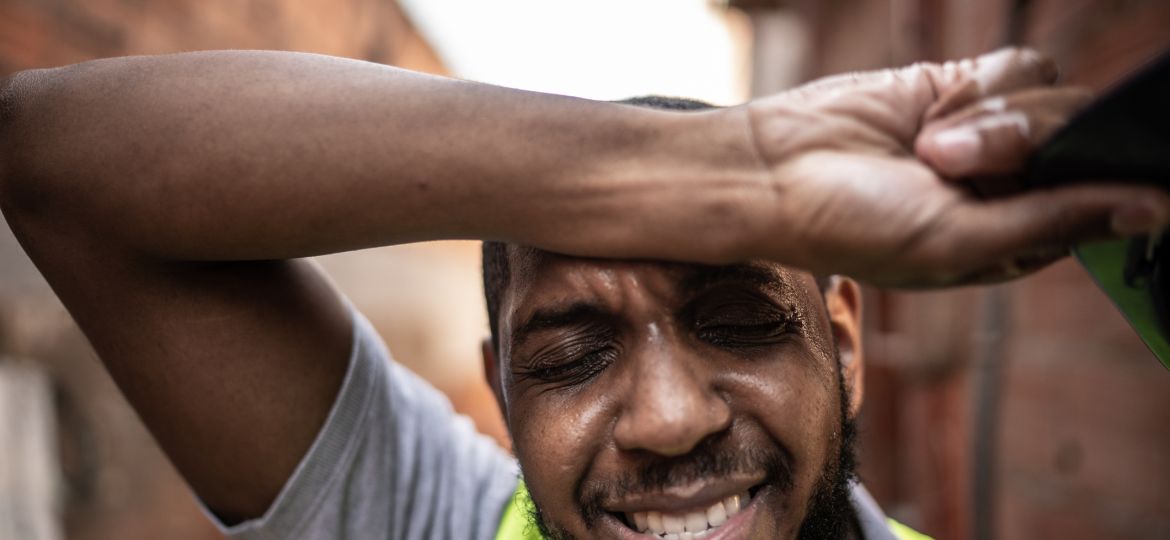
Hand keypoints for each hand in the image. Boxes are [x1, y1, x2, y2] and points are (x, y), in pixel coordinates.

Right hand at [738, 48, 1169, 286]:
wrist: (776, 171)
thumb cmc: (855, 227)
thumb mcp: (960, 240)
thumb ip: (1055, 220)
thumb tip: (1152, 209)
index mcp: (1021, 238)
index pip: (1101, 198)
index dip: (1098, 180)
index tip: (1068, 172)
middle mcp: (1015, 186)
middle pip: (1078, 142)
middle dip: (1020, 148)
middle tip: (950, 165)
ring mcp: (992, 133)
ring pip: (1052, 99)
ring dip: (992, 120)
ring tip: (928, 147)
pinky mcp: (965, 87)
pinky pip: (1016, 66)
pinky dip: (977, 89)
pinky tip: (929, 118)